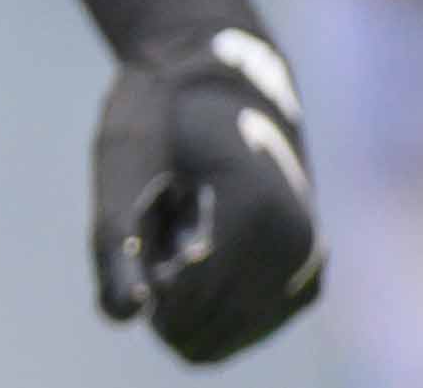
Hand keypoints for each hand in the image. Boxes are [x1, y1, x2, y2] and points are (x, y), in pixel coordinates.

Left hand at [91, 26, 323, 363]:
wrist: (222, 87)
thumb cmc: (163, 115)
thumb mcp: (122, 159)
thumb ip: (114, 241)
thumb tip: (122, 315)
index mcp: (256, 208)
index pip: (186, 297)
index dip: (142, 273)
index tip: (148, 207)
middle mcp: (297, 246)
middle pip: (200, 321)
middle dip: (164, 282)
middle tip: (166, 212)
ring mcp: (308, 268)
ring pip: (216, 335)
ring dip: (184, 296)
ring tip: (187, 225)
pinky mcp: (307, 285)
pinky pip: (239, 331)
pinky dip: (208, 301)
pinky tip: (209, 242)